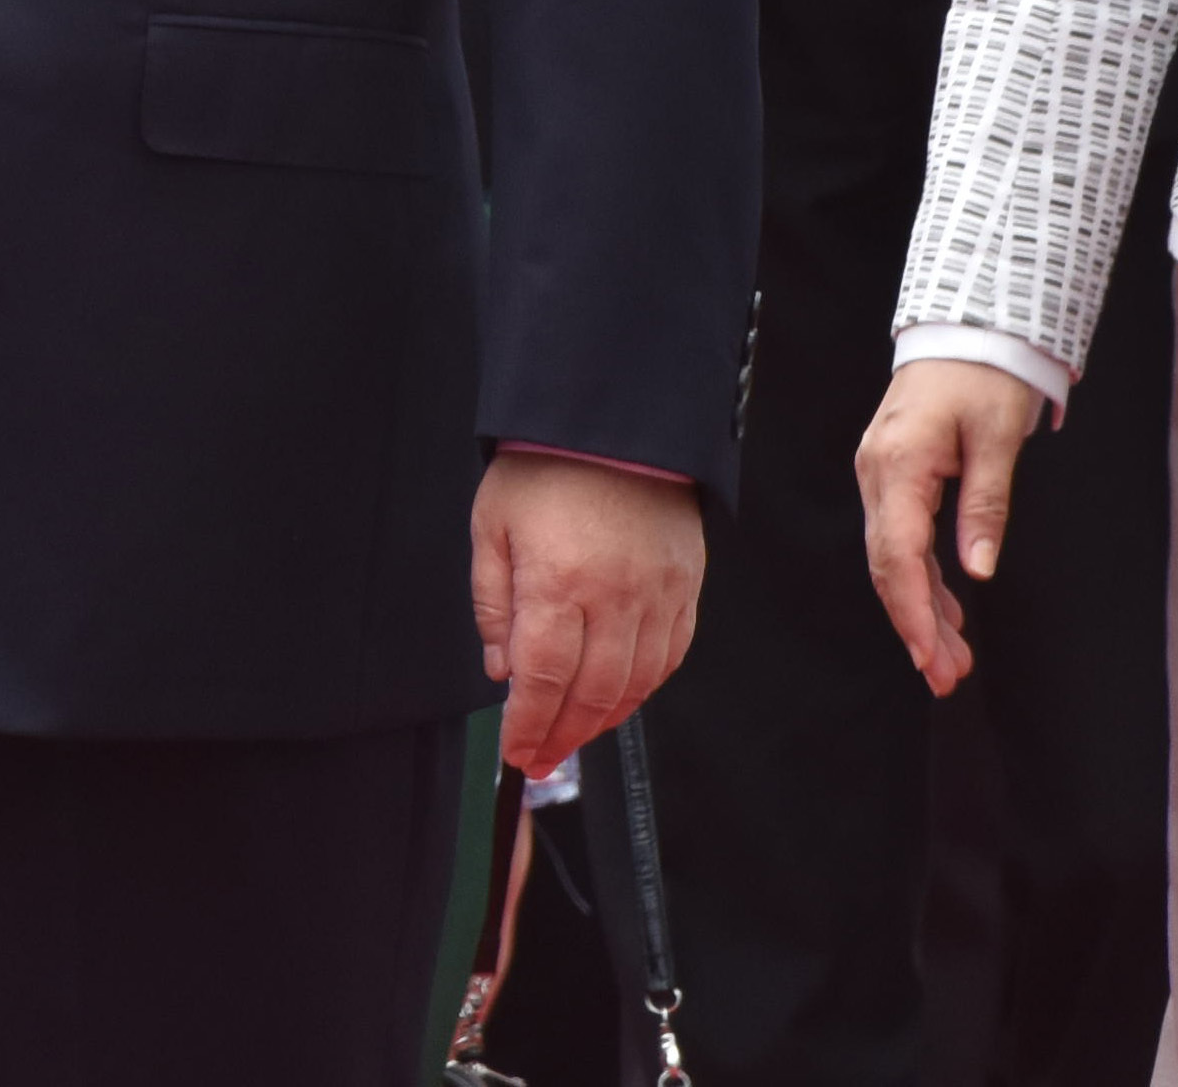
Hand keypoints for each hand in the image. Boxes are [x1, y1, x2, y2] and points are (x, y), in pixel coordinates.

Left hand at [469, 452, 699, 780]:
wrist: (612, 419)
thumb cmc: (545, 467)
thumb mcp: (492, 526)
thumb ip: (493, 603)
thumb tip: (502, 670)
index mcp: (557, 582)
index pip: (542, 680)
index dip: (529, 726)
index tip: (517, 751)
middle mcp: (613, 597)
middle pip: (591, 694)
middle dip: (562, 736)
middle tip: (541, 758)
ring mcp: (657, 594)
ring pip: (634, 685)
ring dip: (602, 722)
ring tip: (574, 736)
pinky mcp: (685, 587)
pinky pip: (669, 657)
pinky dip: (643, 689)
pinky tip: (620, 700)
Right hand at [856, 356, 1045, 696]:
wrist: (967, 329)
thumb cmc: (984, 375)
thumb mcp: (997, 439)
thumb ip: (985, 506)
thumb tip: (977, 572)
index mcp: (899, 463)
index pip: (897, 554)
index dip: (912, 612)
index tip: (930, 659)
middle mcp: (877, 472)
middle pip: (888, 565)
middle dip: (916, 626)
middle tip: (947, 678)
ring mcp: (880, 474)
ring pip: (892, 558)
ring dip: (920, 609)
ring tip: (952, 661)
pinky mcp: (893, 475)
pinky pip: (900, 538)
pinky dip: (922, 579)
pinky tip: (946, 614)